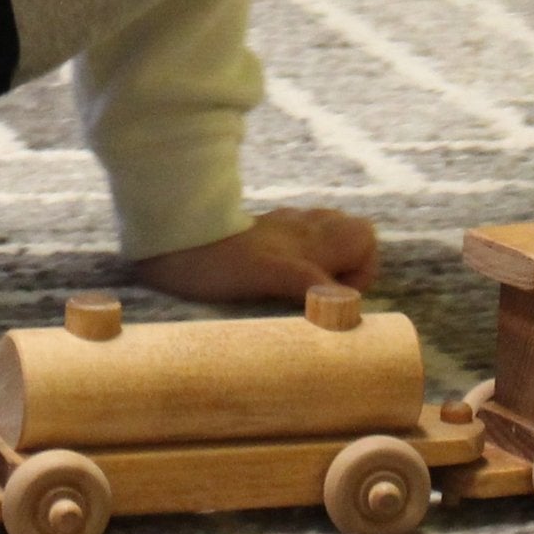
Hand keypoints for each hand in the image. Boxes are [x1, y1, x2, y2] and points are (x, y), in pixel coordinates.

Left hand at [132, 207, 379, 303]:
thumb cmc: (215, 262)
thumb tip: (349, 304)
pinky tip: (273, 280)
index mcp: (309, 238)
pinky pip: (293, 240)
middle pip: (349, 234)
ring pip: (322, 235)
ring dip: (322, 263)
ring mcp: (279, 230)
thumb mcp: (264, 275)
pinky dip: (295, 259)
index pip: (365, 239)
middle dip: (347, 267)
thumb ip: (308, 283)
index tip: (334, 296)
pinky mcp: (258, 236)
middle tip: (320, 296)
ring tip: (299, 291)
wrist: (169, 241)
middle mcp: (300, 228)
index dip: (361, 271)